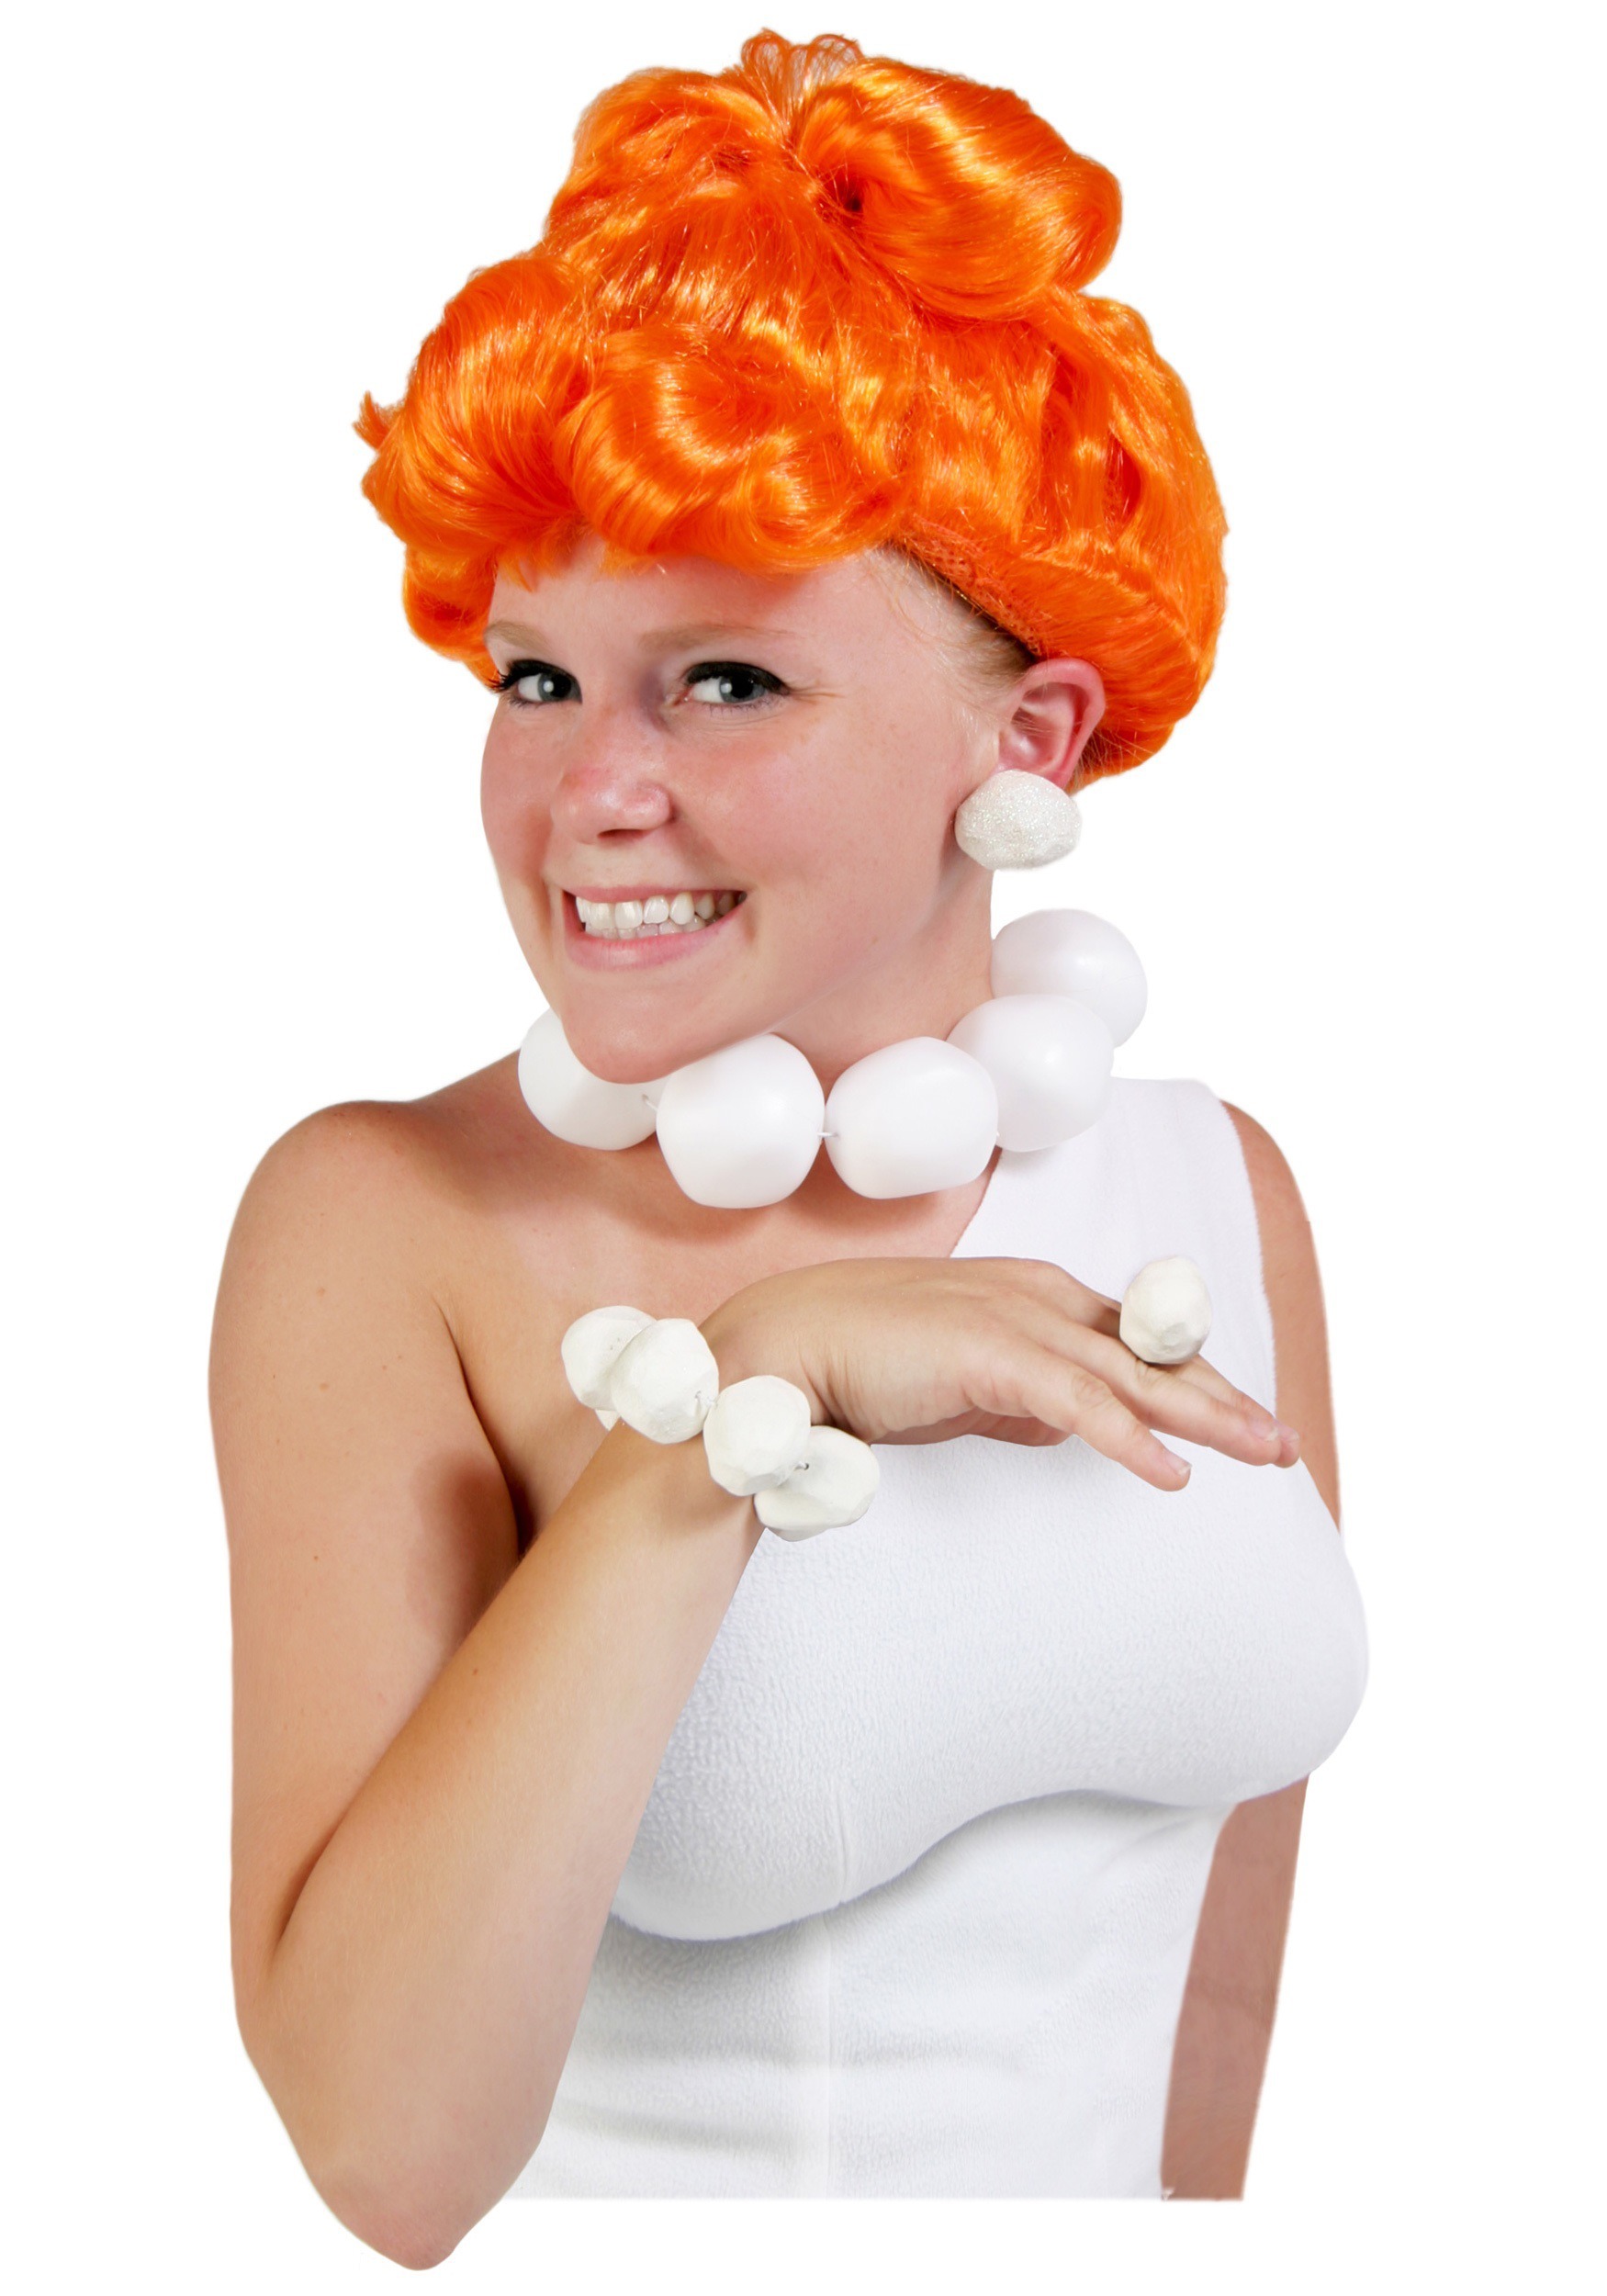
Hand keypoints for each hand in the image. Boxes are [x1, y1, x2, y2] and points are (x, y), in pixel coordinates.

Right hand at [700, 1256, 1299, 1492]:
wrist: (787, 1344)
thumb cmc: (867, 1363)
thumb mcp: (966, 1383)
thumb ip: (1023, 1399)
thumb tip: (1076, 1428)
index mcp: (1035, 1297)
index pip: (1135, 1340)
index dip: (1193, 1379)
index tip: (1242, 1419)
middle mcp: (1038, 1298)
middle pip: (1151, 1352)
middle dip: (1221, 1398)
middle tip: (1281, 1443)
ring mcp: (1017, 1321)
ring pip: (1133, 1375)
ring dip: (1203, 1416)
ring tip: (1260, 1454)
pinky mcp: (992, 1357)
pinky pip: (1080, 1404)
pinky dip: (1131, 1439)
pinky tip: (1170, 1474)